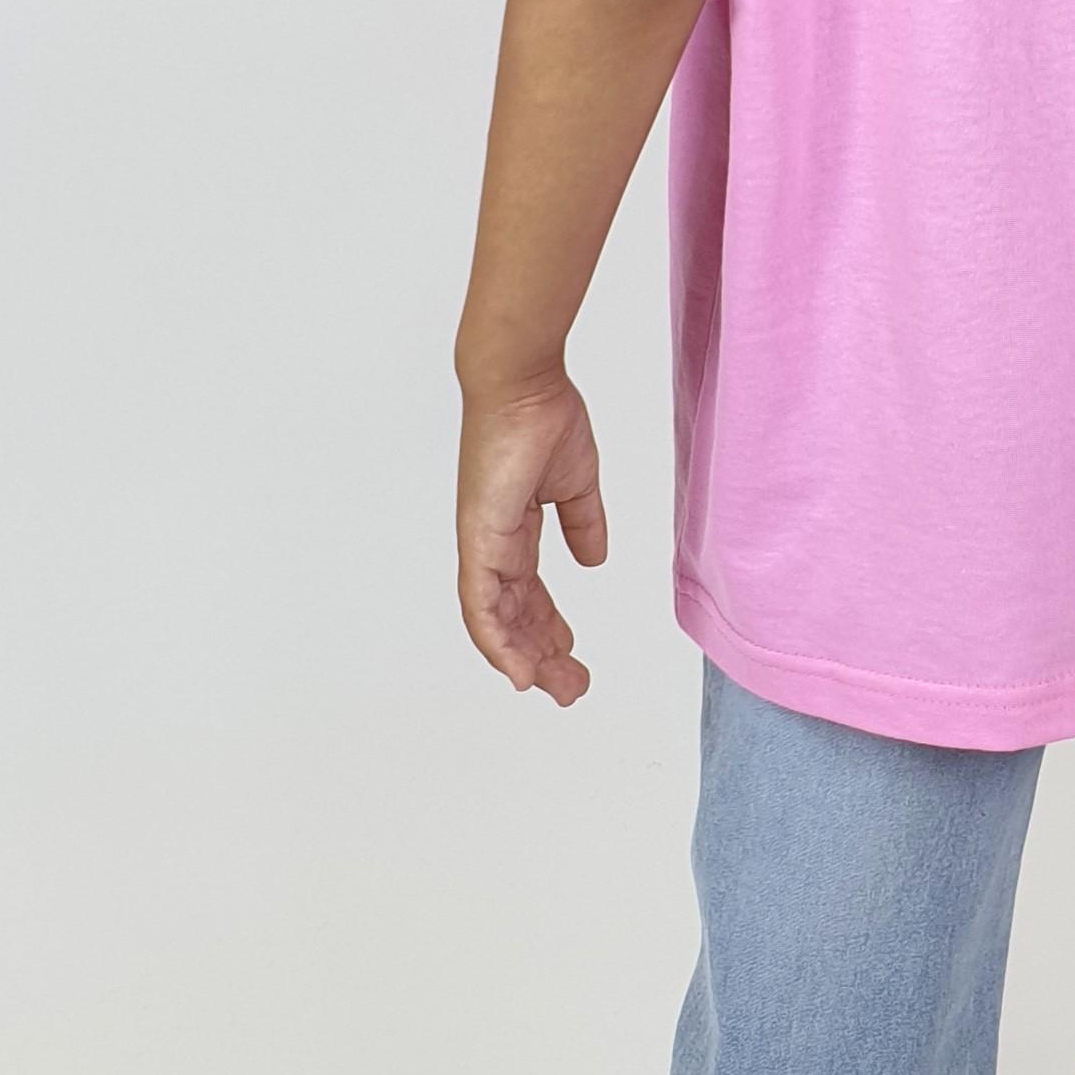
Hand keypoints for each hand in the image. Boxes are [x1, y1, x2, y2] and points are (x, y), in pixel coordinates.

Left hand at [456, 376, 605, 703]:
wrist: (525, 385)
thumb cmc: (546, 418)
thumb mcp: (578, 483)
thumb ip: (583, 523)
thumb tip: (595, 559)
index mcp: (513, 530)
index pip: (527, 595)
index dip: (546, 630)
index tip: (570, 658)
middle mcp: (492, 544)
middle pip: (514, 616)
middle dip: (542, 655)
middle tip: (571, 688)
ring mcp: (482, 544)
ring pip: (496, 622)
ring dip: (526, 660)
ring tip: (558, 689)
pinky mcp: (479, 540)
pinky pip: (481, 605)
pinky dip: (497, 642)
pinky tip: (519, 672)